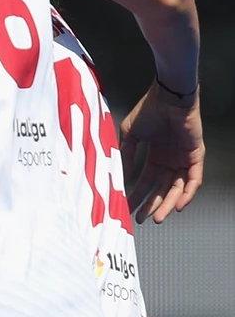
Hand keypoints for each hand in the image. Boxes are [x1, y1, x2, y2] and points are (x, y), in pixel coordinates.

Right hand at [121, 80, 204, 223]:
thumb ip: (127, 154)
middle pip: (162, 188)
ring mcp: (184, 158)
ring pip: (178, 188)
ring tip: (158, 218)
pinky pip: (194, 180)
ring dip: (168, 204)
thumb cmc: (149, 110)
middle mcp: (171, 158)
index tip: (127, 206)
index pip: (147, 179)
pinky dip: (187, 194)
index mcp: (156, 154)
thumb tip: (121, 174)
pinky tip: (177, 206)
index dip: (137, 193)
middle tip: (141, 219)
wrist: (167, 97)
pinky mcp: (196, 156)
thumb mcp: (130, 134)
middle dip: (152, 204)